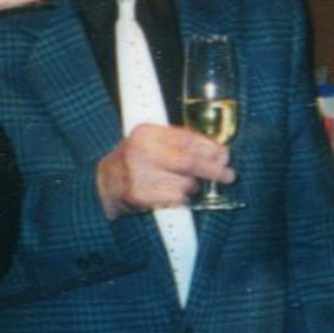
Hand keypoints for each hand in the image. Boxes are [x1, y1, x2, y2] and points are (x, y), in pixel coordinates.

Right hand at [95, 122, 232, 220]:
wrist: (105, 182)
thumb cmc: (137, 160)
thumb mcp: (154, 142)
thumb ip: (183, 142)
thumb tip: (220, 152)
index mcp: (147, 133)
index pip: (187, 139)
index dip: (211, 148)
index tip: (225, 155)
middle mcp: (140, 152)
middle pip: (189, 162)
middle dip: (213, 170)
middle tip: (228, 175)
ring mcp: (138, 175)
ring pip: (185, 184)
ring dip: (192, 186)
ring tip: (182, 183)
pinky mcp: (138, 195)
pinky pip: (175, 198)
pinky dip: (181, 198)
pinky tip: (172, 193)